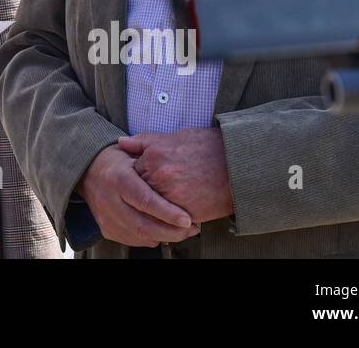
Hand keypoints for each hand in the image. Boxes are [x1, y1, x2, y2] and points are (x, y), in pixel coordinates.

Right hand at [77, 144, 199, 247]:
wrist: (87, 172)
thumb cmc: (115, 162)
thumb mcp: (131, 151)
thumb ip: (152, 158)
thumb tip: (176, 166)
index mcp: (118, 178)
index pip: (144, 200)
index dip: (167, 213)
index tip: (187, 219)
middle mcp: (109, 200)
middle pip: (143, 225)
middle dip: (171, 231)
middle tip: (191, 228)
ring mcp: (106, 218)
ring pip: (140, 236)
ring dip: (165, 236)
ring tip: (183, 231)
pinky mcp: (107, 229)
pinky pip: (134, 241)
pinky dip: (152, 238)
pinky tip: (163, 230)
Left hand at [117, 129, 233, 223]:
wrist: (238, 162)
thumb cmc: (207, 147)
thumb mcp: (173, 137)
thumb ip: (144, 141)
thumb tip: (121, 143)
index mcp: (154, 157)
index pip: (133, 173)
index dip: (139, 176)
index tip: (147, 177)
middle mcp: (160, 178)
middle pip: (141, 193)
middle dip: (145, 194)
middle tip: (156, 191)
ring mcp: (173, 198)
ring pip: (152, 209)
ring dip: (156, 209)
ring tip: (165, 204)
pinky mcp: (186, 215)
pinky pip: (170, 222)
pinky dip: (171, 220)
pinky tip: (176, 213)